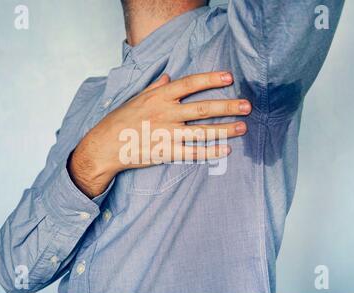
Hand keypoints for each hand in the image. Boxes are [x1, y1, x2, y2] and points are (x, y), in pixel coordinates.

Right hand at [68, 71, 251, 197]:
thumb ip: (156, 88)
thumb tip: (170, 78)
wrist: (105, 145)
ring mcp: (166, 134)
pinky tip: (226, 151)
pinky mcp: (166, 153)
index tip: (229, 78)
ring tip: (243, 128)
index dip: (210, 79)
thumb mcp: (137, 98)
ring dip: (224, 130)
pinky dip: (210, 152)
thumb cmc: (121, 119)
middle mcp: (165, 113)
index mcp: (159, 97)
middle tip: (247, 106)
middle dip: (227, 106)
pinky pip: (193, 152)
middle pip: (202, 108)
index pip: (190, 84)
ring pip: (202, 131)